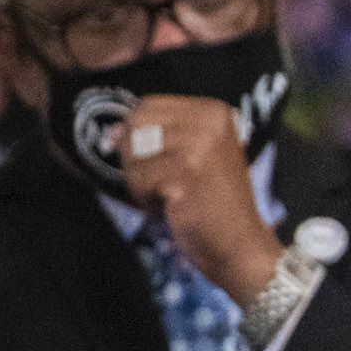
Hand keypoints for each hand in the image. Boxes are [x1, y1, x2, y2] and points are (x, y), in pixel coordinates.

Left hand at [118, 92, 283, 305]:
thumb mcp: (197, 154)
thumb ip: (159, 134)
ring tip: (172, 196)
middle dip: (139, 159)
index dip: (139, 134)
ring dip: (142, 182)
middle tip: (167, 182)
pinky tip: (173, 208)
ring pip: (133, 154)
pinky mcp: (184, 175)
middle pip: (137, 126)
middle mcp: (209, 123)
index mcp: (214, 112)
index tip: (160, 162)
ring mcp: (198, 148)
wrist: (240, 244)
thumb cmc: (213, 202)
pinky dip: (147, 200)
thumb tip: (111, 130)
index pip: (148, 106)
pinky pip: (138, 179)